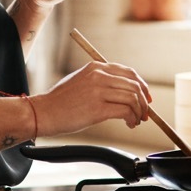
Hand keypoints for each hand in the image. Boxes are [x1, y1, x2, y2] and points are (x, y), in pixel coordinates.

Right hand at [32, 59, 151, 136]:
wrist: (44, 112)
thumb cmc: (61, 101)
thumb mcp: (81, 80)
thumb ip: (101, 80)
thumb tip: (125, 90)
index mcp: (96, 67)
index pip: (129, 72)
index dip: (142, 86)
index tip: (145, 98)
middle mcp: (99, 75)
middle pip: (134, 85)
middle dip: (143, 101)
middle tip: (144, 113)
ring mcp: (98, 91)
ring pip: (133, 98)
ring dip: (139, 112)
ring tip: (135, 121)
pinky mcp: (97, 109)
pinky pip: (125, 111)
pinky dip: (132, 118)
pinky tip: (129, 124)